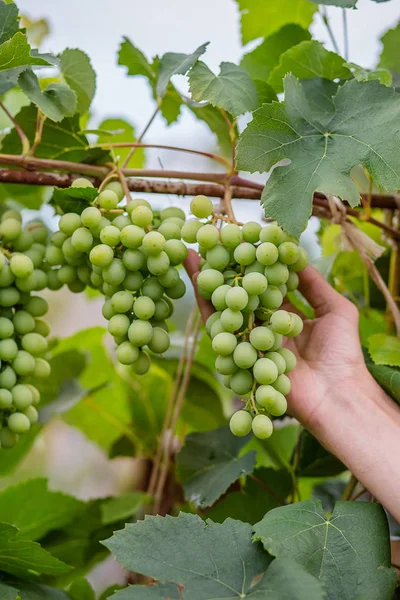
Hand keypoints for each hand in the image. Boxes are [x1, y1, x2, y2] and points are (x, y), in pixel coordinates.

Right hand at [184, 249, 368, 430]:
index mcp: (285, 315)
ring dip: (208, 281)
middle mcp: (264, 325)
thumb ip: (314, 283)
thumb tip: (295, 254)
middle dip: (224, 267)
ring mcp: (250, 340)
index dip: (253, 260)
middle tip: (207, 239)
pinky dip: (207, 306)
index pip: (265, 282)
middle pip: (241, 291)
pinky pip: (220, 329)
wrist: (337, 393)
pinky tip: (197, 283)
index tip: (242, 236)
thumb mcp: (336, 309)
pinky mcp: (239, 354)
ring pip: (225, 307)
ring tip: (192, 255)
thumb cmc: (343, 354)